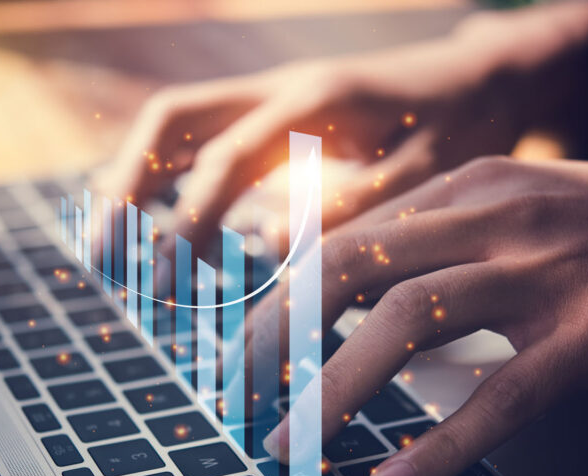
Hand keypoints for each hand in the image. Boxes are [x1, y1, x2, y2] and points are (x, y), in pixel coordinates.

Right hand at [100, 21, 532, 254]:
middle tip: (103, 257)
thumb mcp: (422, 177)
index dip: (184, 225)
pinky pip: (201, 132)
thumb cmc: (462, 129)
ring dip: (133, 176)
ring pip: (176, 120)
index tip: (161, 283)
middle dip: (127, 187)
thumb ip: (347, 210)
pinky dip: (166, 172)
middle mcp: (279, 88)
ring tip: (108, 241)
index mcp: (313, 102)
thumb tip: (262, 246)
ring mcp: (270, 94)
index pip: (222, 163)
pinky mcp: (274, 112)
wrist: (484, 79)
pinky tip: (153, 216)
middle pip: (171, 120)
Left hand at [259, 155, 587, 475]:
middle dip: (275, 340)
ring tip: (292, 448)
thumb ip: (445, 242)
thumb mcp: (523, 208)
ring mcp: (542, 274)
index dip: (278, 301)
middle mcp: (492, 217)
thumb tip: (367, 301)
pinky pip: (499, 398)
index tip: (244, 352)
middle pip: (344, 270)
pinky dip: (441, 448)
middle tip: (238, 399)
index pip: (341, 239)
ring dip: (332, 394)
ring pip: (404, 326)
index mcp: (468, 186)